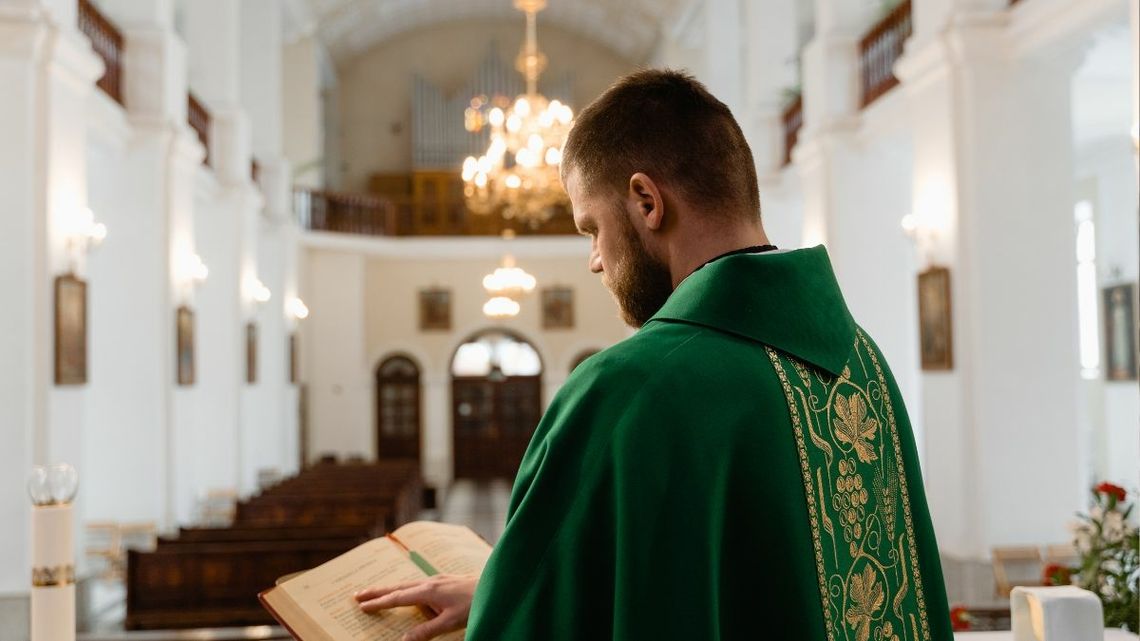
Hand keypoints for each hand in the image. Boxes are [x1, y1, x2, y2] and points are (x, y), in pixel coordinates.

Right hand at [355, 574, 477, 640]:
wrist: (496, 586)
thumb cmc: (475, 603)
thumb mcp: (450, 622)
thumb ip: (426, 631)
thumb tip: (403, 640)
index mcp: (428, 591)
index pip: (397, 598)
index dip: (379, 603)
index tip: (362, 605)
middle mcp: (430, 582)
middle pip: (397, 586)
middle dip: (377, 591)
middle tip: (357, 594)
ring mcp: (438, 579)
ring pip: (407, 583)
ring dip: (390, 588)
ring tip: (376, 593)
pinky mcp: (445, 580)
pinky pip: (419, 584)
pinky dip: (406, 588)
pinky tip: (408, 592)